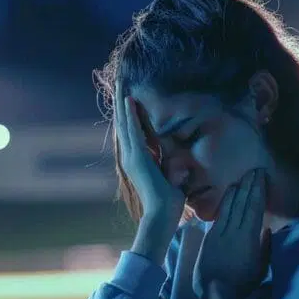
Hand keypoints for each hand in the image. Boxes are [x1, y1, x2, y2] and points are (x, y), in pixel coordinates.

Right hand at [114, 82, 185, 218]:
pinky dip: (130, 115)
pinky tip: (129, 100)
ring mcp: (132, 156)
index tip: (126, 98)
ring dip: (122, 103)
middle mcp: (130, 156)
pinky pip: (133, 131)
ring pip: (124, 123)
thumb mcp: (169, 179)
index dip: (126, 114)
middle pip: (122, 123)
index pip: (130, 131)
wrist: (161, 215)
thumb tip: (179, 167)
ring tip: (121, 85)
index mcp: (136, 160)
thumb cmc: (168, 202)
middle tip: (119, 83)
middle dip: (121, 103)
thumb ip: (170, 170)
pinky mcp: (138, 157)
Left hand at [192, 168, 270, 298]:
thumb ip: (265, 247)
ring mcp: (219, 232)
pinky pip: (219, 215)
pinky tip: (228, 194)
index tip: (261, 177)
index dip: (258, 190)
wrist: (214, 292)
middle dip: (248, 185)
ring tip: (242, 178)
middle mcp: (234, 230)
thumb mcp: (261, 268)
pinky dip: (225, 202)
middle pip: (242, 203)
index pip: (254, 208)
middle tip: (254, 170)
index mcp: (249, 237)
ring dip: (236, 191)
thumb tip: (268, 229)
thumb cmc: (242, 283)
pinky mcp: (209, 237)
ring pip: (229, 206)